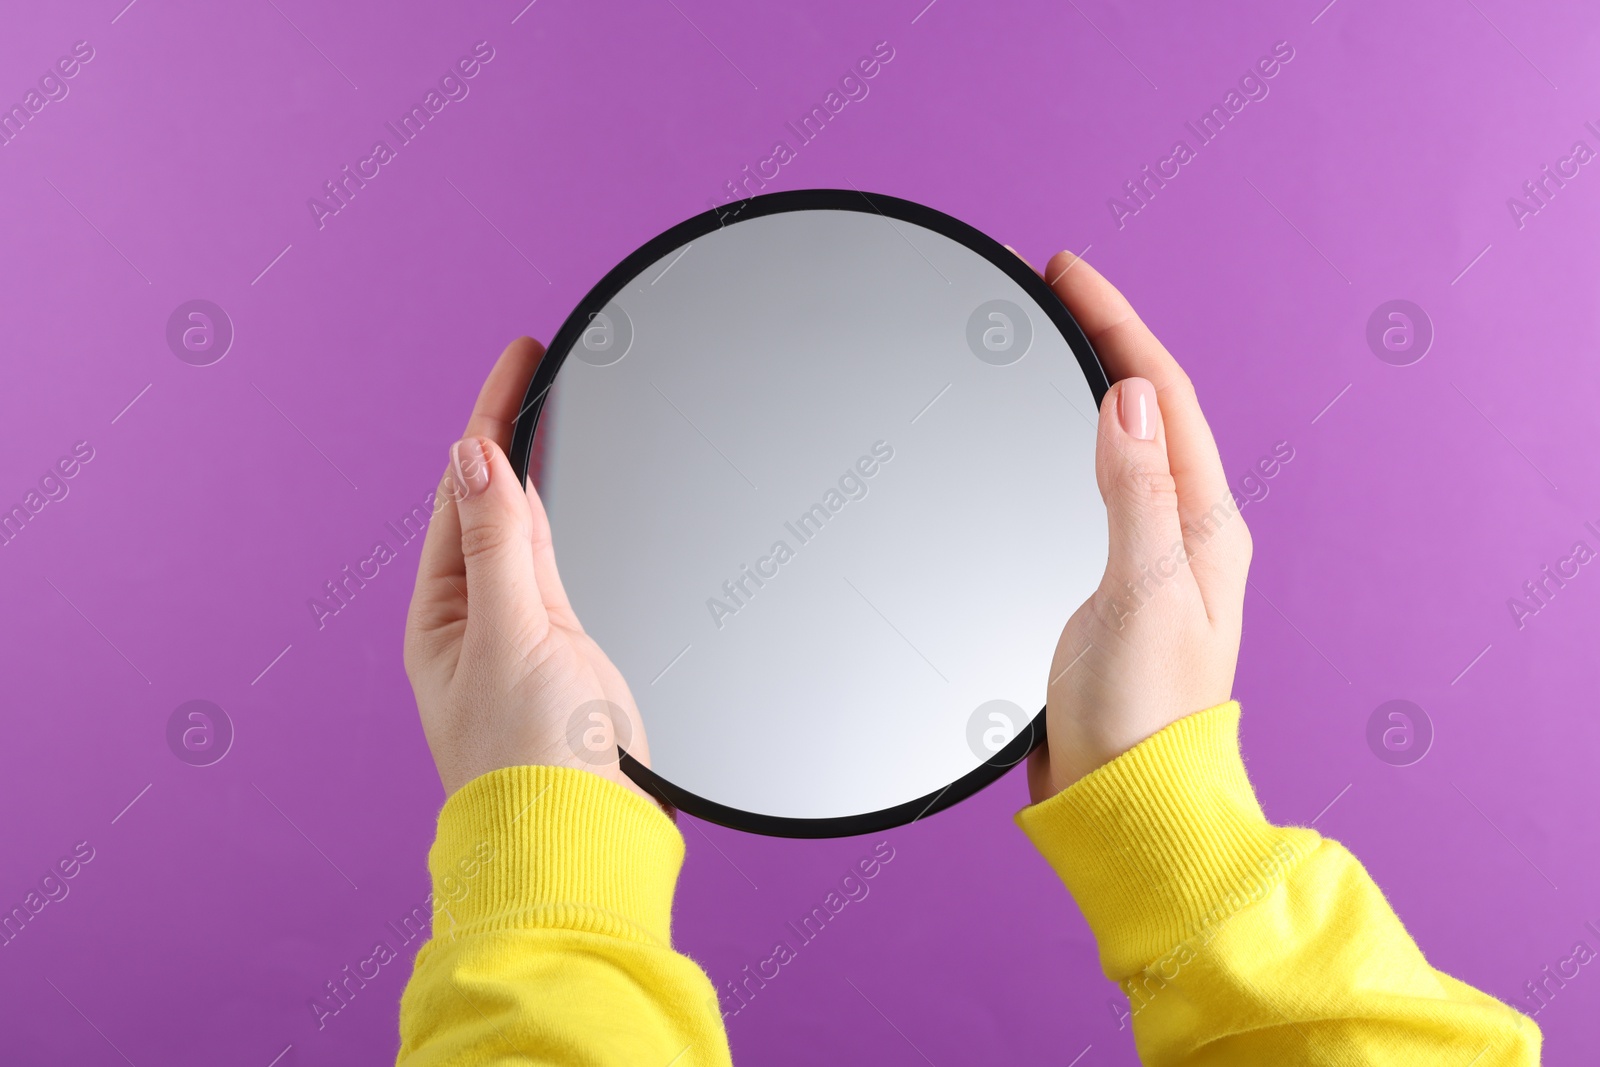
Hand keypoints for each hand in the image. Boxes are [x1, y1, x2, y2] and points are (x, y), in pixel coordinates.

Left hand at [404, 337, 655, 803]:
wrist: (581, 840)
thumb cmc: (530, 763)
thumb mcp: (512, 639)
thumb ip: (500, 546)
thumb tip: (472, 457)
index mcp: (443, 614)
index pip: (463, 490)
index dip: (489, 417)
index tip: (518, 356)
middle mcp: (477, 618)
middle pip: (489, 501)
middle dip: (506, 430)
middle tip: (533, 362)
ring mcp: (524, 632)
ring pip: (525, 528)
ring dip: (531, 467)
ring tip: (543, 407)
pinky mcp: (571, 651)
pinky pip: (560, 563)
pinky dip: (562, 516)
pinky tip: (565, 493)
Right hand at [1025, 254, 1251, 800]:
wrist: (1121, 804)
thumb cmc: (1139, 720)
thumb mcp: (1139, 597)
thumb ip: (1136, 496)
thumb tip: (1130, 398)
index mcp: (1204, 528)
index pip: (1165, 395)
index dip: (1117, 323)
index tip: (1067, 272)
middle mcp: (1184, 533)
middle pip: (1150, 405)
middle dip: (1106, 336)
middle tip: (1056, 284)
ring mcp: (1148, 557)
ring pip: (1125, 440)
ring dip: (1093, 379)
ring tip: (1054, 332)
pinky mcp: (1109, 582)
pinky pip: (1099, 481)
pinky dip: (1071, 435)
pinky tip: (1050, 430)